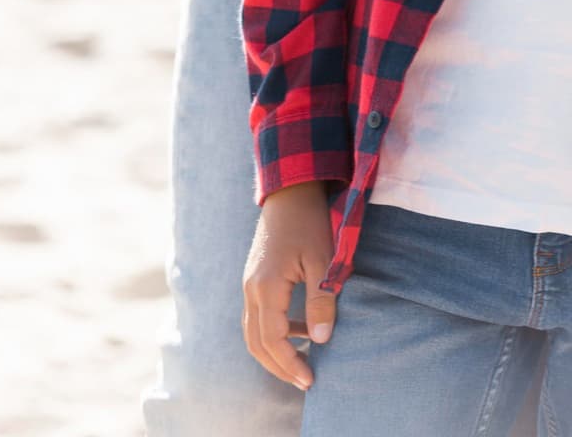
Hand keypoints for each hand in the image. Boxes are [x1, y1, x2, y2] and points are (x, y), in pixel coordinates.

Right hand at [242, 182, 338, 390]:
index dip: (290, 364)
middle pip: (256, 344)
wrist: (291, 190)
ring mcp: (250, 284)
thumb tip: (322, 340)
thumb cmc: (310, 222)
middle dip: (279, 367)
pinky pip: (258, 316)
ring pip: (253, 332)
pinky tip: (301, 329)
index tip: (310, 381)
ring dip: (275, 352)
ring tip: (302, 362)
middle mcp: (251, 290)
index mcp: (266, 288)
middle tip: (304, 381)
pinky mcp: (255, 278)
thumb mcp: (322, 260)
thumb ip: (321, 300)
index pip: (272, 341)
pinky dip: (274, 332)